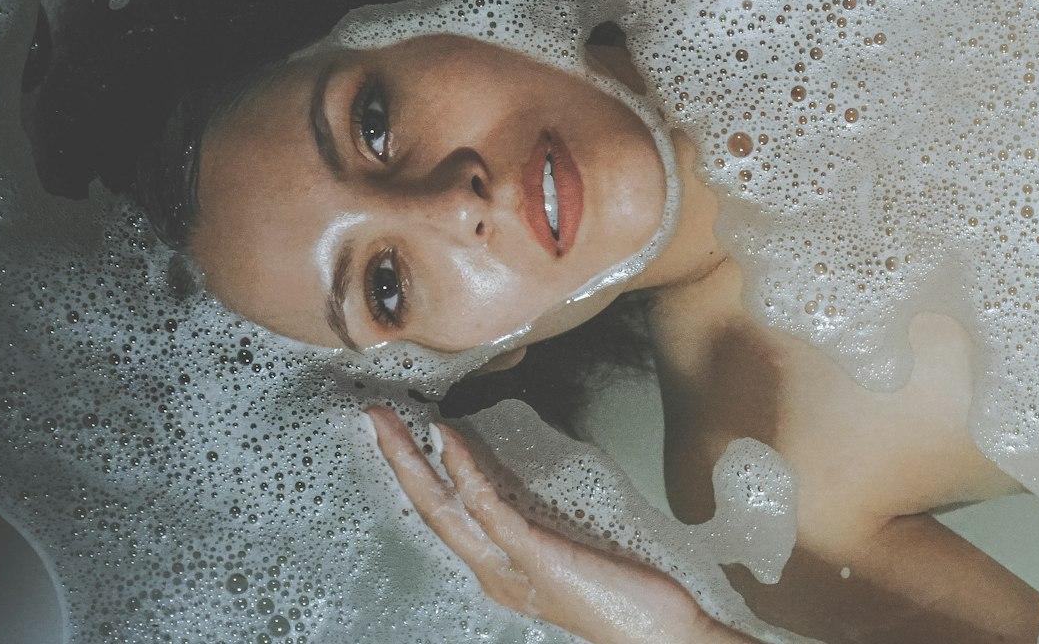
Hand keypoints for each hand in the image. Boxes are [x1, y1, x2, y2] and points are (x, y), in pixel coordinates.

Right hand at [367, 406, 719, 643]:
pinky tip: (449, 439)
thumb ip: (550, 531)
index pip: (448, 518)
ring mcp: (511, 569)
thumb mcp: (576, 555)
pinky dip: (465, 471)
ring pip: (445, 510)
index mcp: (501, 572)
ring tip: (389, 422)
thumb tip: (542, 488)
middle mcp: (495, 574)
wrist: (663, 637)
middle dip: (398, 461)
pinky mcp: (537, 557)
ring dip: (412, 461)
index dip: (420, 476)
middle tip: (375, 417)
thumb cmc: (631, 597)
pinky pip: (489, 510)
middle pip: (431, 512)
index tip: (405, 435)